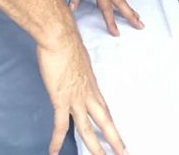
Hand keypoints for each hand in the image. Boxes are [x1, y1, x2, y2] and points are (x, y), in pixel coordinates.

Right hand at [37, 32, 126, 154]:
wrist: (59, 37)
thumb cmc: (67, 43)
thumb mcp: (79, 59)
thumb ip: (79, 70)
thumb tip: (77, 70)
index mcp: (92, 85)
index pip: (105, 110)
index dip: (111, 125)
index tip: (119, 137)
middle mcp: (87, 94)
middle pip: (104, 122)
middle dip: (114, 140)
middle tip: (124, 154)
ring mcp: (75, 99)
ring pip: (87, 129)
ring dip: (95, 147)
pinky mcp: (61, 99)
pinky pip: (60, 125)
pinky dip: (57, 141)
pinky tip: (54, 153)